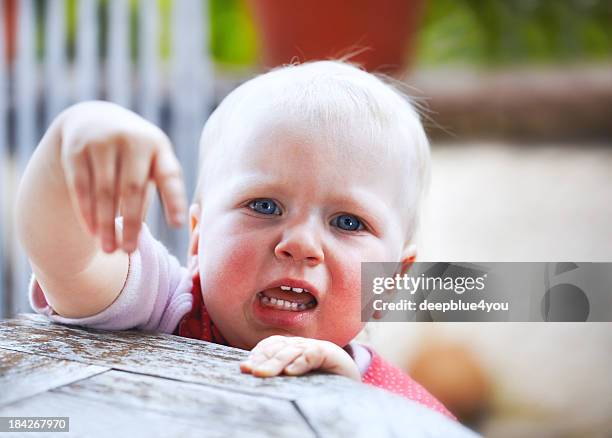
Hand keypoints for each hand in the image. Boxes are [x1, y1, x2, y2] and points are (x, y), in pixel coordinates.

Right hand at [59, 101, 186, 253]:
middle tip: (129, 251)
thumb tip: (138, 231)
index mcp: (158, 146)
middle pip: (131, 190)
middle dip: (131, 224)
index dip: (174, 200)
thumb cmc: (133, 154)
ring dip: (106, 224)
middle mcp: (132, 140)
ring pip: (104, 192)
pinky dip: (86, 213)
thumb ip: (152, 192)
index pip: (169, 175)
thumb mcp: (149, 163)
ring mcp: (102, 142)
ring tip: (109, 249)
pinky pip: (81, 188)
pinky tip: (92, 232)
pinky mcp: (76, 149)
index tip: (179, 225)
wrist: (94, 119)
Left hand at [240, 335, 360, 380]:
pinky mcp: (329, 353)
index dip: (257, 355)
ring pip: (291, 351)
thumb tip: (253, 373)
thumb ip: (279, 371)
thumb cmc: (320, 377)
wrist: (349, 375)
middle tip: (250, 372)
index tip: (244, 368)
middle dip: (262, 360)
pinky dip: (301, 362)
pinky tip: (291, 371)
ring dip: (276, 362)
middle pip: (277, 349)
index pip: (270, 346)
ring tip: (262, 374)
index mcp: (290, 347)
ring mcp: (314, 347)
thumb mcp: (297, 374)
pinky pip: (312, 355)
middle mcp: (300, 344)